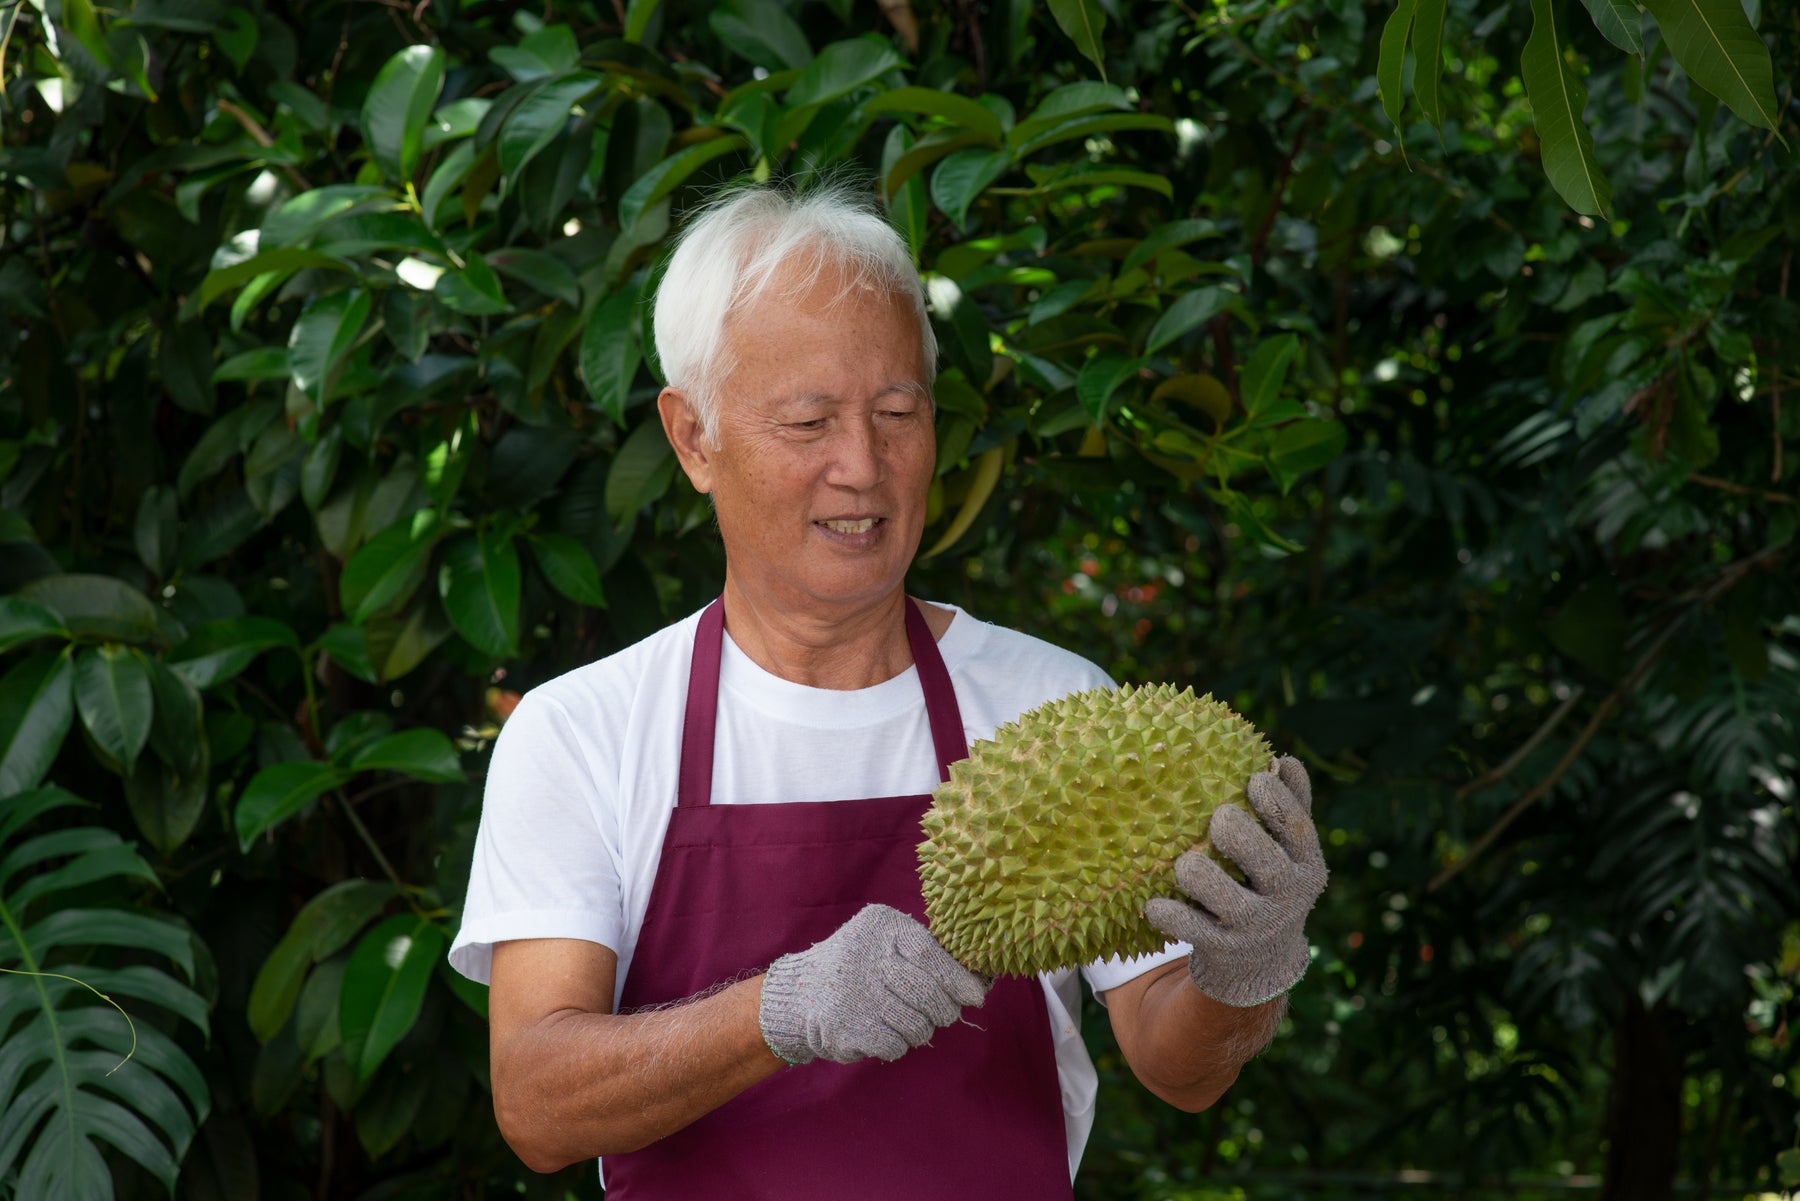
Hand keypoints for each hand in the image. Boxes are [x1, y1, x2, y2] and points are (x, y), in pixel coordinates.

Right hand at [758, 903, 989, 1065]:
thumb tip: (979, 984)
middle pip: (927, 993)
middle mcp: (864, 957)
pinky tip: (886, 1031)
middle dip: (944, 1010)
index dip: (957, 979)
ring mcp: (853, 994)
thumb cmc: (863, 966)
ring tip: (908, 1020)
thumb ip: (928, 955)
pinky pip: (896, 1045)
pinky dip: (899, 1044)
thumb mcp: (887, 941)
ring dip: (921, 1029)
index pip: (929, 954)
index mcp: (880, 926)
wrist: (802, 992)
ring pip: (917, 1024)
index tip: (976, 996)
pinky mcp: (844, 1028)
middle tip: (945, 1014)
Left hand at [1144, 756, 1327, 1007]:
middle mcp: (1287, 896)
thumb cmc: (1269, 883)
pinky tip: (1153, 903)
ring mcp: (1256, 926)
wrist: (1262, 963)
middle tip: (1218, 819)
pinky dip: (1170, 915)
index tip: (1253, 780)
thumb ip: (1291, 807)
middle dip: (1235, 834)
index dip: (1276, 801)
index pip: (1297, 828)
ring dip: (1198, 874)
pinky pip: (1192, 929)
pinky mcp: (1224, 949)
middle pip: (1263, 860)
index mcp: (1305, 864)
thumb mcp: (1289, 852)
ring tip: (1186, 863)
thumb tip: (1283, 758)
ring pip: (1225, 897)